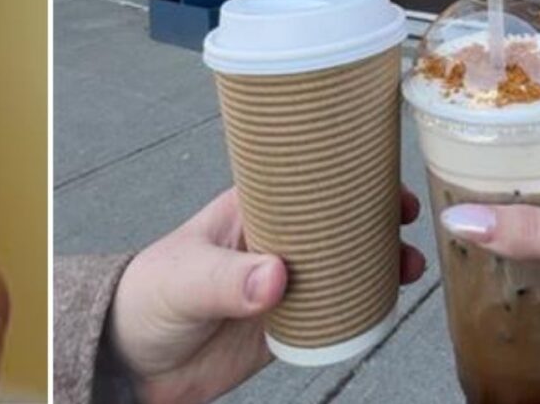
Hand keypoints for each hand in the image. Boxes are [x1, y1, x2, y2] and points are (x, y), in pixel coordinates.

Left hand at [107, 186, 425, 403]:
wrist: (132, 365)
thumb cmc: (144, 300)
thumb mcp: (182, 281)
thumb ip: (225, 280)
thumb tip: (274, 276)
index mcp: (251, 209)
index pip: (306, 180)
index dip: (349, 175)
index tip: (384, 177)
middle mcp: (276, 241)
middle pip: (339, 219)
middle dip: (378, 216)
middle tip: (406, 221)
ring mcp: (287, 282)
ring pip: (348, 264)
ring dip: (382, 262)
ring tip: (408, 267)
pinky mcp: (291, 323)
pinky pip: (340, 311)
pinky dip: (368, 306)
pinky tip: (387, 305)